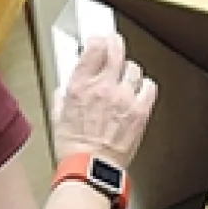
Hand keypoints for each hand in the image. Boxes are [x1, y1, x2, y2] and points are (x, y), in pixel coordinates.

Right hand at [53, 34, 156, 166]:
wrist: (91, 168)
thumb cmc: (74, 148)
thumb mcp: (58, 116)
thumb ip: (63, 96)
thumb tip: (65, 89)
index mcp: (80, 86)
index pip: (94, 47)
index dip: (98, 40)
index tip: (98, 41)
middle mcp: (103, 87)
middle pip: (116, 50)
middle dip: (115, 44)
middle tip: (114, 45)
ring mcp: (124, 98)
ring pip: (134, 68)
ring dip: (128, 71)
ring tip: (124, 78)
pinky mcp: (140, 111)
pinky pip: (149, 88)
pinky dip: (145, 87)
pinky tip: (139, 91)